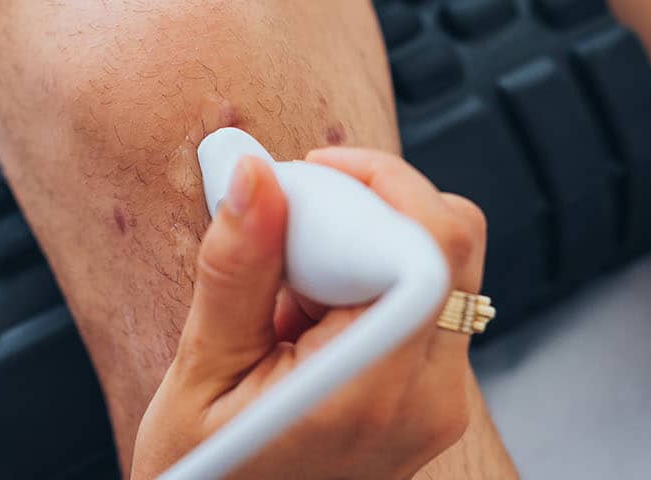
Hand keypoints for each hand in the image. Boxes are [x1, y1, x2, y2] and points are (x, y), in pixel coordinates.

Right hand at [131, 148, 489, 478]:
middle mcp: (428, 398)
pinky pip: (423, 300)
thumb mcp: (200, 373)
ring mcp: (438, 401)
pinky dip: (366, 282)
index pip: (431, 247)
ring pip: (439, 264)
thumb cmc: (210, 477)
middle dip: (370, 204)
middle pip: (450, 242)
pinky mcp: (433, 396)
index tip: (305, 180)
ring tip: (285, 295)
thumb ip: (237, 269)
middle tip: (286, 227)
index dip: (379, 187)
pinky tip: (304, 320)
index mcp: (370, 391)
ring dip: (364, 245)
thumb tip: (256, 173)